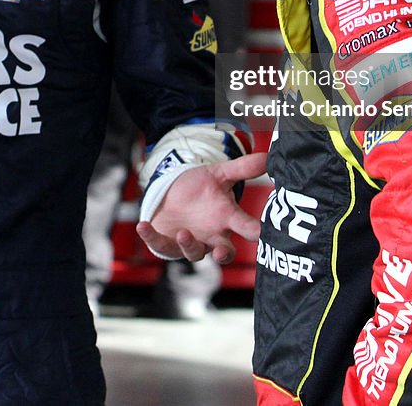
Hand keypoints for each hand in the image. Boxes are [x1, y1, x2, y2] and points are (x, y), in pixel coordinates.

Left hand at [137, 152, 266, 263]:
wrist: (174, 193)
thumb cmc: (201, 187)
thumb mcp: (220, 174)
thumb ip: (243, 168)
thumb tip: (269, 156)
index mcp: (228, 220)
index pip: (248, 229)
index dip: (257, 233)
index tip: (263, 234)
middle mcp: (212, 237)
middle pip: (224, 252)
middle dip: (223, 254)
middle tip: (222, 252)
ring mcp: (191, 242)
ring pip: (194, 253)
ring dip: (189, 245)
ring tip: (184, 233)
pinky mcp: (168, 243)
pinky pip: (160, 244)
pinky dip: (151, 237)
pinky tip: (142, 226)